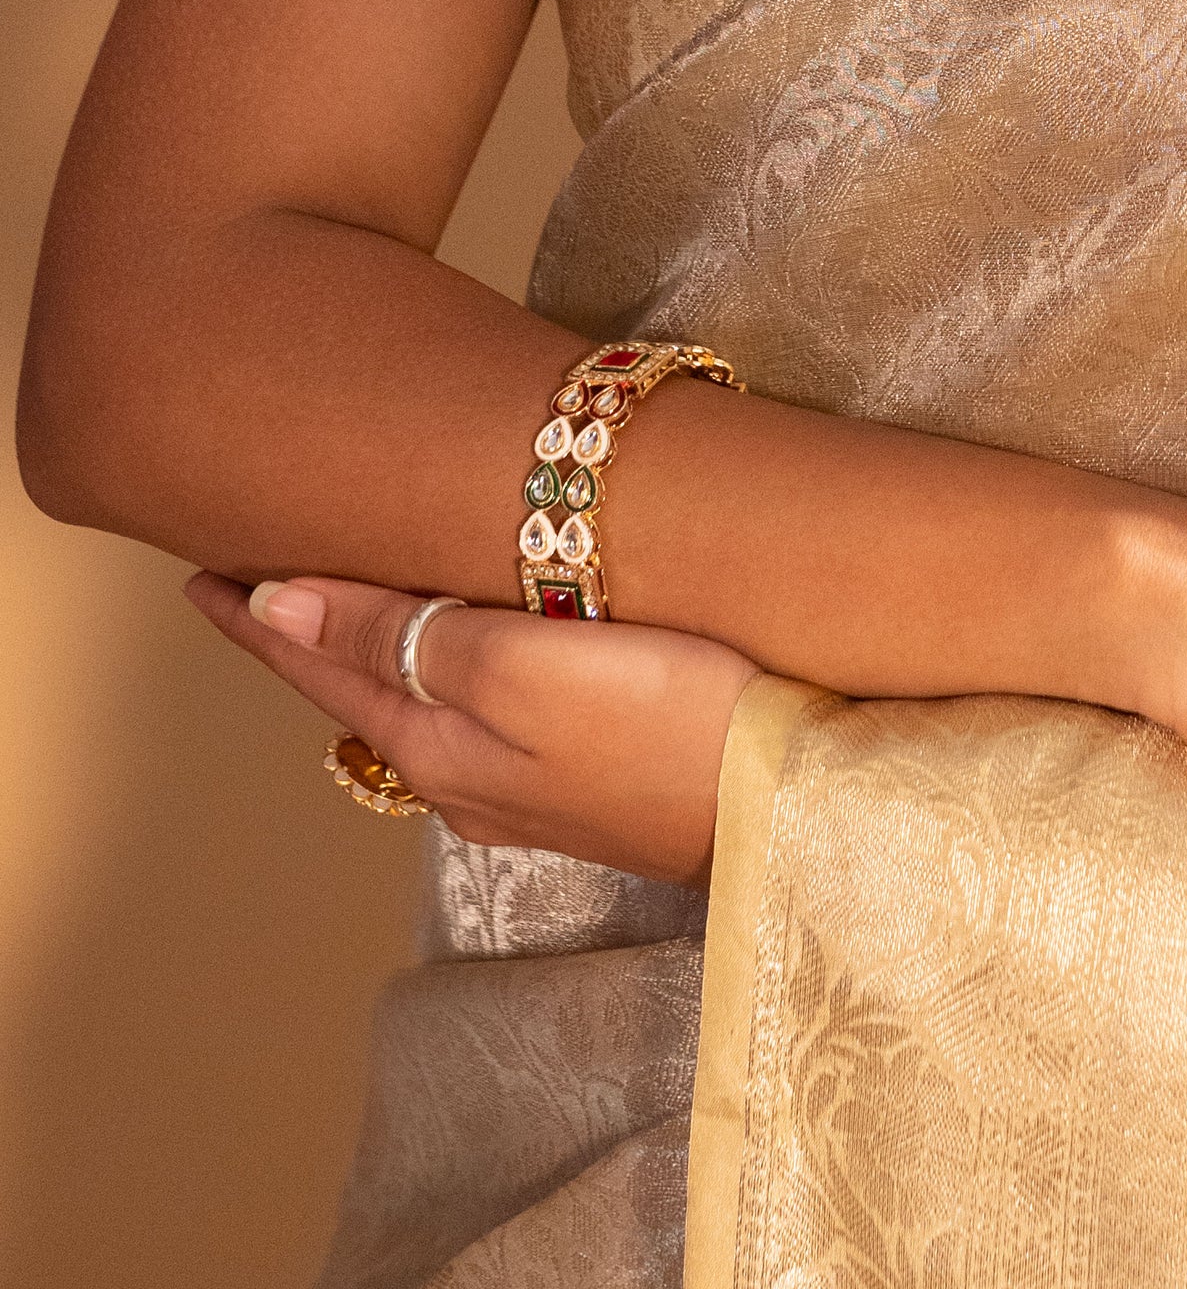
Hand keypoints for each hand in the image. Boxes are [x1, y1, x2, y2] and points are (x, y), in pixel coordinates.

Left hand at [185, 571, 759, 882]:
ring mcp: (532, 784)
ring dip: (368, 648)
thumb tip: (275, 605)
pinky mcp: (594, 772)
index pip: (319, 663)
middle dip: (301, 632)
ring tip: (336, 600)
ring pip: (417, 699)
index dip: (259, 612)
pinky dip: (438, 664)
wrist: (798, 806)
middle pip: (358, 686)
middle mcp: (468, 774)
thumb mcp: (520, 667)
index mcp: (437, 742)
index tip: (200, 567)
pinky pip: (478, 708)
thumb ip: (401, 634)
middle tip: (246, 574)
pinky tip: (461, 649)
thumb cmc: (668, 719)